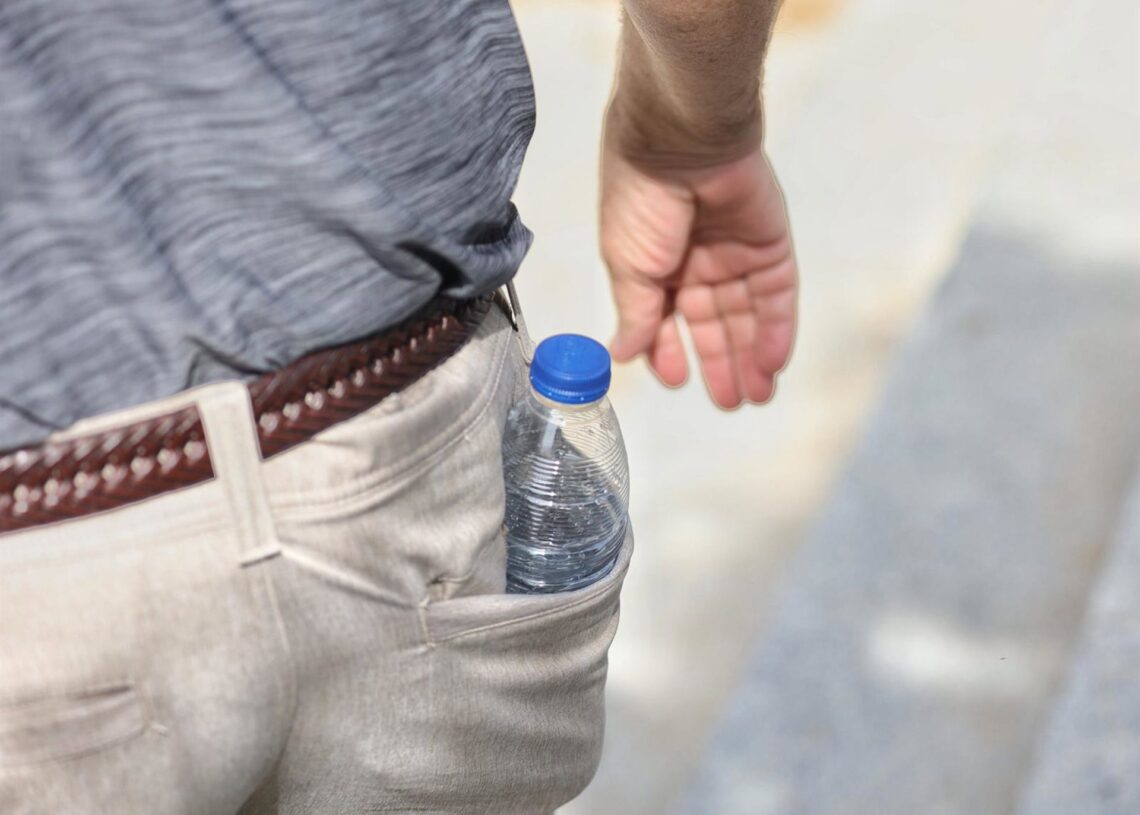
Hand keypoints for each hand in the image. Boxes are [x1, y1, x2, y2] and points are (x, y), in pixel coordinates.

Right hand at [600, 111, 797, 407]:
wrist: (681, 140)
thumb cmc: (641, 198)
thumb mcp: (627, 266)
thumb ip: (635, 314)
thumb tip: (620, 355)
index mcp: (654, 265)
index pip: (664, 320)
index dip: (669, 352)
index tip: (677, 380)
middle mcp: (695, 262)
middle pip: (712, 324)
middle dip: (720, 365)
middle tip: (730, 403)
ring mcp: (734, 254)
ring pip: (746, 317)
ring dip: (750, 357)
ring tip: (755, 397)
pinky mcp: (769, 246)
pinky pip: (776, 297)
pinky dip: (775, 332)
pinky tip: (772, 365)